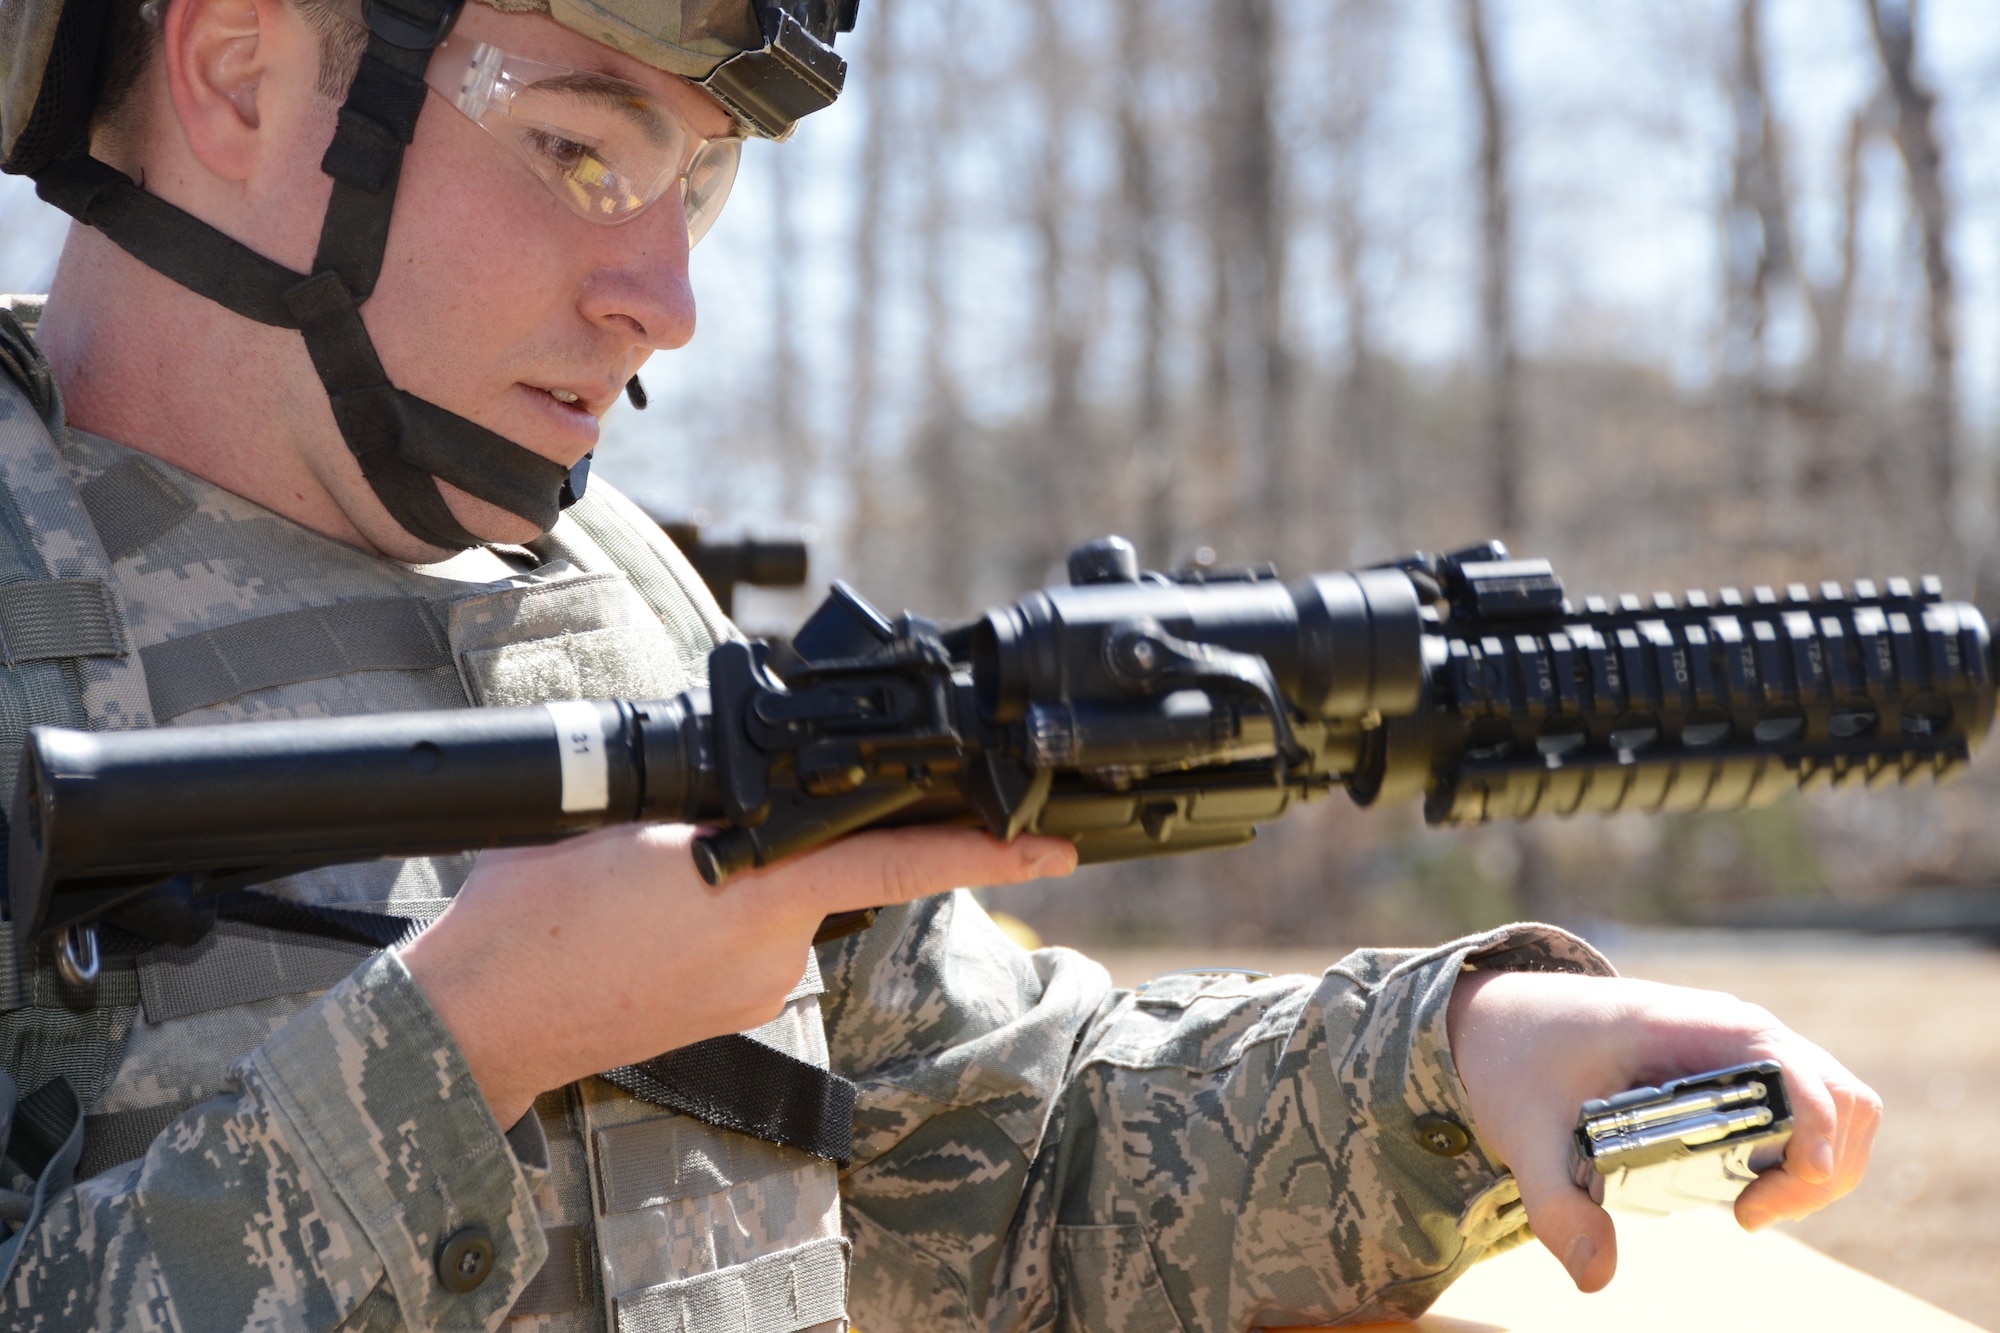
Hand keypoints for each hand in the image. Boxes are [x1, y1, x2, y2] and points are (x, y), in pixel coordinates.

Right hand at [400, 824, 1076, 1124]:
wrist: (481, 1019)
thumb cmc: (534, 912)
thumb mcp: (624, 814)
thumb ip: (709, 796)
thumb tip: (741, 785)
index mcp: (758, 884)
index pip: (900, 858)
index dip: (988, 851)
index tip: (1055, 848)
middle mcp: (774, 944)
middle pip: (824, 868)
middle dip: (782, 842)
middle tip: (678, 846)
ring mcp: (755, 988)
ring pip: (781, 903)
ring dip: (738, 883)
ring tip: (641, 885)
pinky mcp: (732, 1013)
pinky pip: (751, 944)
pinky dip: (716, 921)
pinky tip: (649, 921)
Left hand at [1446, 971, 1879, 1291]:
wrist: (1506, 1020)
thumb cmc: (1519, 1061)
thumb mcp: (1524, 1132)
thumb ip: (1555, 1205)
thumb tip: (1595, 1277)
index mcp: (1691, 1026)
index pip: (1792, 1070)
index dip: (1812, 1131)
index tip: (1775, 1194)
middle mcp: (1734, 1031)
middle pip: (1840, 1098)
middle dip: (1821, 1171)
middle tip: (1746, 1216)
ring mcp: (1746, 1050)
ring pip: (1840, 1108)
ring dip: (1820, 1170)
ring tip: (1748, 1209)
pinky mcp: (1746, 1075)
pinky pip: (1812, 1115)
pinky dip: (1806, 1159)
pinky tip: (1749, 1190)